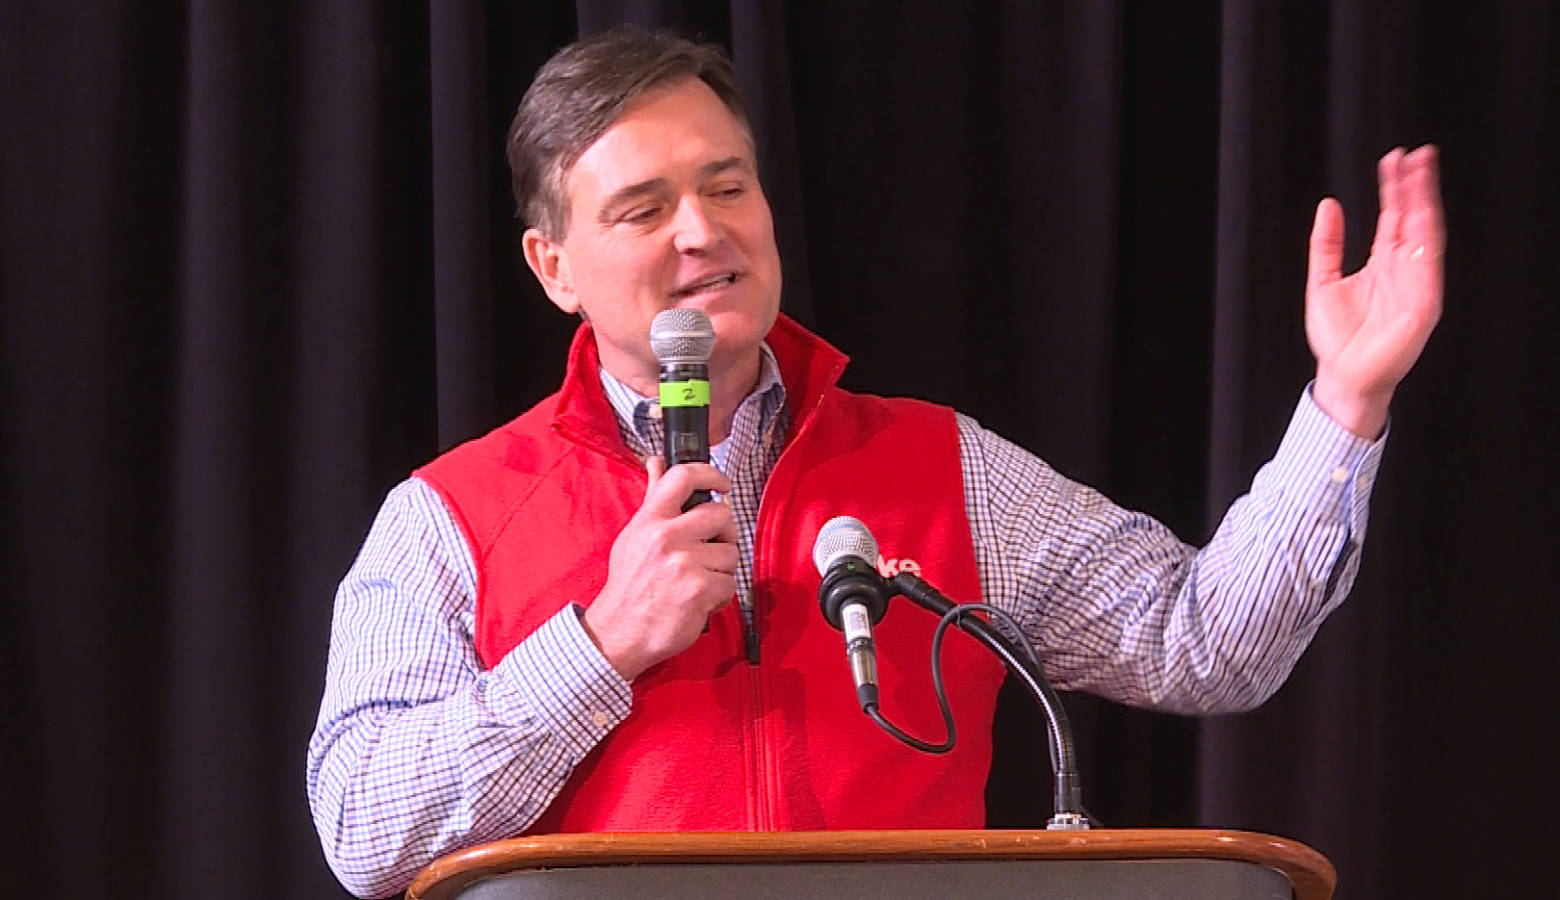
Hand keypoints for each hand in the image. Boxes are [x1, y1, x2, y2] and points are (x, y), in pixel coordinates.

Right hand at [582, 458, 737, 680]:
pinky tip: (699, 600)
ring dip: (721, 570)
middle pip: (722, 515)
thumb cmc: (629, 584)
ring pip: (731, 553)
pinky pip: (731, 584)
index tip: (722, 485)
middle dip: (724, 534)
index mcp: (651, 519)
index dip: (711, 475)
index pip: (684, 477)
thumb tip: (656, 461)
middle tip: (711, 549)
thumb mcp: (634, 534)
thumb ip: (653, 496)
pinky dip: (720, 596)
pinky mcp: (700, 590)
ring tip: (698, 580)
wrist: (620, 631)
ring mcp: (685, 563)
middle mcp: (667, 537)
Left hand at [1307, 144, 1444, 437]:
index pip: (1392, 217)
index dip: (1394, 188)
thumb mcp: (1322, 280)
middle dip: (1415, 187)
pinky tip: (1423, 213)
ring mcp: (1415, 283)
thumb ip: (1326, 244)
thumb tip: (1329, 205)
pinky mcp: (1423, 302)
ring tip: (1422, 173)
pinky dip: (1427, 237)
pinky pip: (1428, 264)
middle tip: (1415, 155)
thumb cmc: (1336, 338)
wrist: (1342, 376)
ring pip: (1425, 233)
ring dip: (1425, 203)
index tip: (1393, 160)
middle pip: (1413, 219)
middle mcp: (1402, 269)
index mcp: (1381, 264)